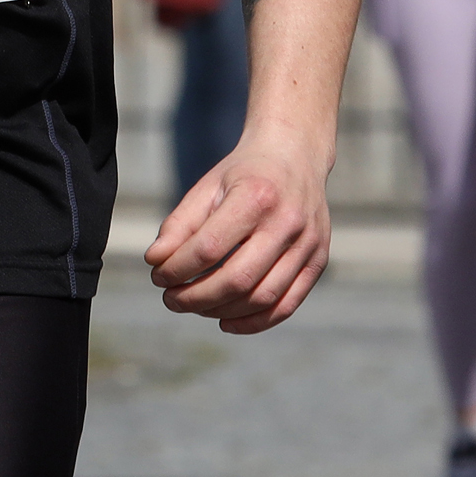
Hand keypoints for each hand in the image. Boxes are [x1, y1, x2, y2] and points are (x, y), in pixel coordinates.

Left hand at [144, 131, 332, 333]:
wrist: (295, 154)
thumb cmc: (246, 173)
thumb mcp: (208, 186)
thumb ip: (180, 224)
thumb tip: (155, 262)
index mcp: (256, 195)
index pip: (209, 247)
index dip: (178, 268)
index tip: (158, 275)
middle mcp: (287, 221)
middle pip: (237, 279)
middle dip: (196, 297)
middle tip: (171, 299)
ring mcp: (308, 243)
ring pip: (262, 297)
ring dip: (221, 311)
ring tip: (195, 306)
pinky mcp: (319, 259)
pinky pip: (287, 305)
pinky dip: (254, 322)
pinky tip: (225, 321)